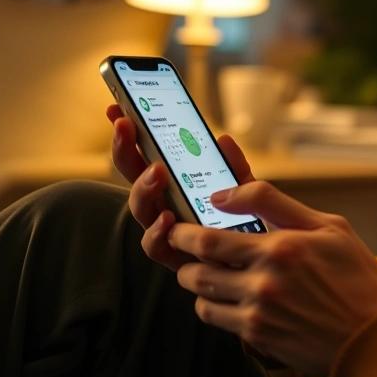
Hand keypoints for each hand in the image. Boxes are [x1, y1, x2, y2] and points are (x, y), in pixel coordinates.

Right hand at [106, 104, 255, 270]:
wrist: (261, 268)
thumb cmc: (246, 226)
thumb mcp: (246, 191)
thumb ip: (234, 168)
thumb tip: (223, 140)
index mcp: (175, 185)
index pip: (144, 155)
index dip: (129, 134)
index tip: (116, 108)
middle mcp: (164, 206)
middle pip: (134, 177)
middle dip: (124, 149)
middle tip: (126, 125)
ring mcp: (166, 231)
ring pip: (141, 210)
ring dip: (143, 188)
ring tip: (156, 172)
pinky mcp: (175, 258)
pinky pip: (156, 246)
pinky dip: (158, 232)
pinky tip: (168, 219)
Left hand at [168, 181, 376, 376]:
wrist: (375, 339)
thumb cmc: (358, 279)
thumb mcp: (330, 227)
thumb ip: (276, 204)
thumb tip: (225, 196)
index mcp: (282, 247)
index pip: (211, 237)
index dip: (184, 232)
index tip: (181, 227)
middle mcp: (265, 280)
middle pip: (197, 268)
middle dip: (182, 254)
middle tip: (183, 246)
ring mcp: (260, 312)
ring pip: (201, 296)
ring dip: (196, 282)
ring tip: (207, 271)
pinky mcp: (259, 337)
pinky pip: (216, 319)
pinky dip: (213, 306)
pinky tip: (228, 297)